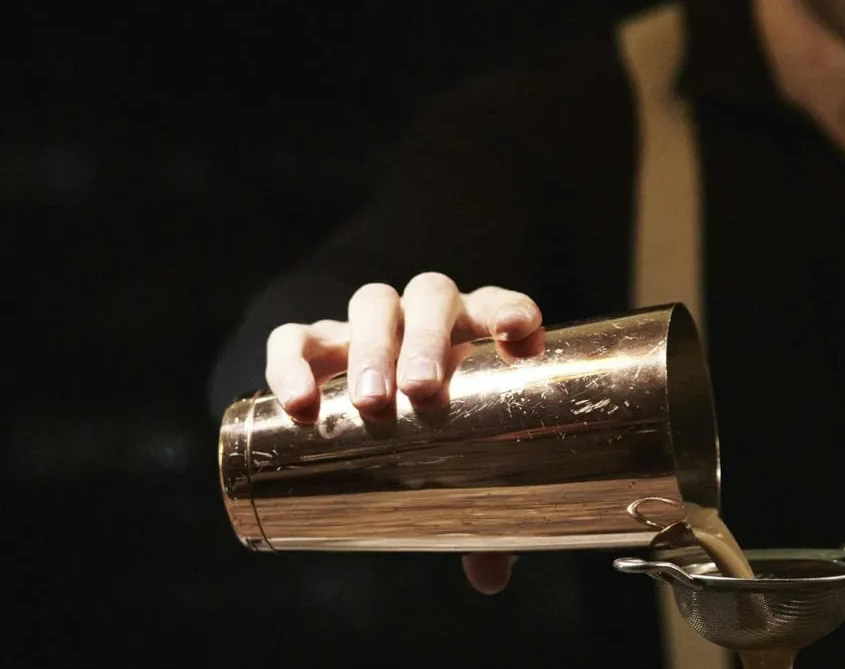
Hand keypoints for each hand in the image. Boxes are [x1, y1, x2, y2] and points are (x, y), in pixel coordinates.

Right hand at [262, 271, 545, 593]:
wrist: (370, 397)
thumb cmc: (438, 429)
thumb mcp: (464, 460)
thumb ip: (485, 511)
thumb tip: (491, 577)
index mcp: (477, 329)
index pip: (500, 304)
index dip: (512, 312)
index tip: (518, 335)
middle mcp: (426, 312)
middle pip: (430, 299)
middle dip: (427, 339)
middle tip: (420, 390)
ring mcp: (371, 321)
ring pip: (372, 305)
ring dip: (372, 345)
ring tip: (369, 401)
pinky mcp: (317, 341)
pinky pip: (299, 336)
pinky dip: (293, 361)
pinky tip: (298, 402)